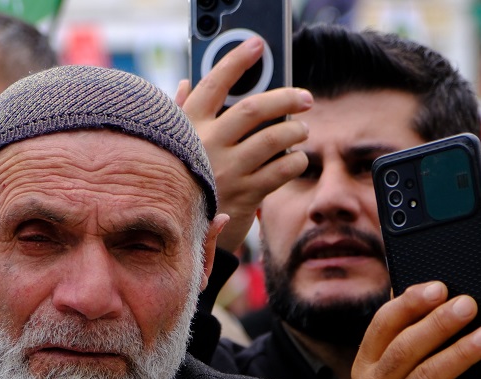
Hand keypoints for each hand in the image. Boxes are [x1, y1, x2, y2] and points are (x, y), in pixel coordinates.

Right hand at [176, 36, 311, 251]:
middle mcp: (207, 145)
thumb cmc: (184, 180)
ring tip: (302, 131)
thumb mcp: (176, 146)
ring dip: (295, 131)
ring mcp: (227, 170)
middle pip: (254, 109)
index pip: (214, 83)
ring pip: (274, 139)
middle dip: (286, 98)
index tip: (257, 45)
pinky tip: (296, 160)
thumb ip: (181, 114)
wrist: (185, 232)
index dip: (237, 61)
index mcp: (189, 127)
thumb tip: (184, 83)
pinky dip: (295, 161)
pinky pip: (281, 169)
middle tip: (305, 99)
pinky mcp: (245, 194)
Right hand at [352, 282, 480, 378]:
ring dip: (460, 355)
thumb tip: (447, 298)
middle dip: (438, 324)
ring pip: (426, 378)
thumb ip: (420, 342)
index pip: (382, 326)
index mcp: (368, 365)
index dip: (409, 304)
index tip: (439, 287)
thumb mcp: (417, 372)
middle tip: (469, 305)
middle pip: (404, 350)